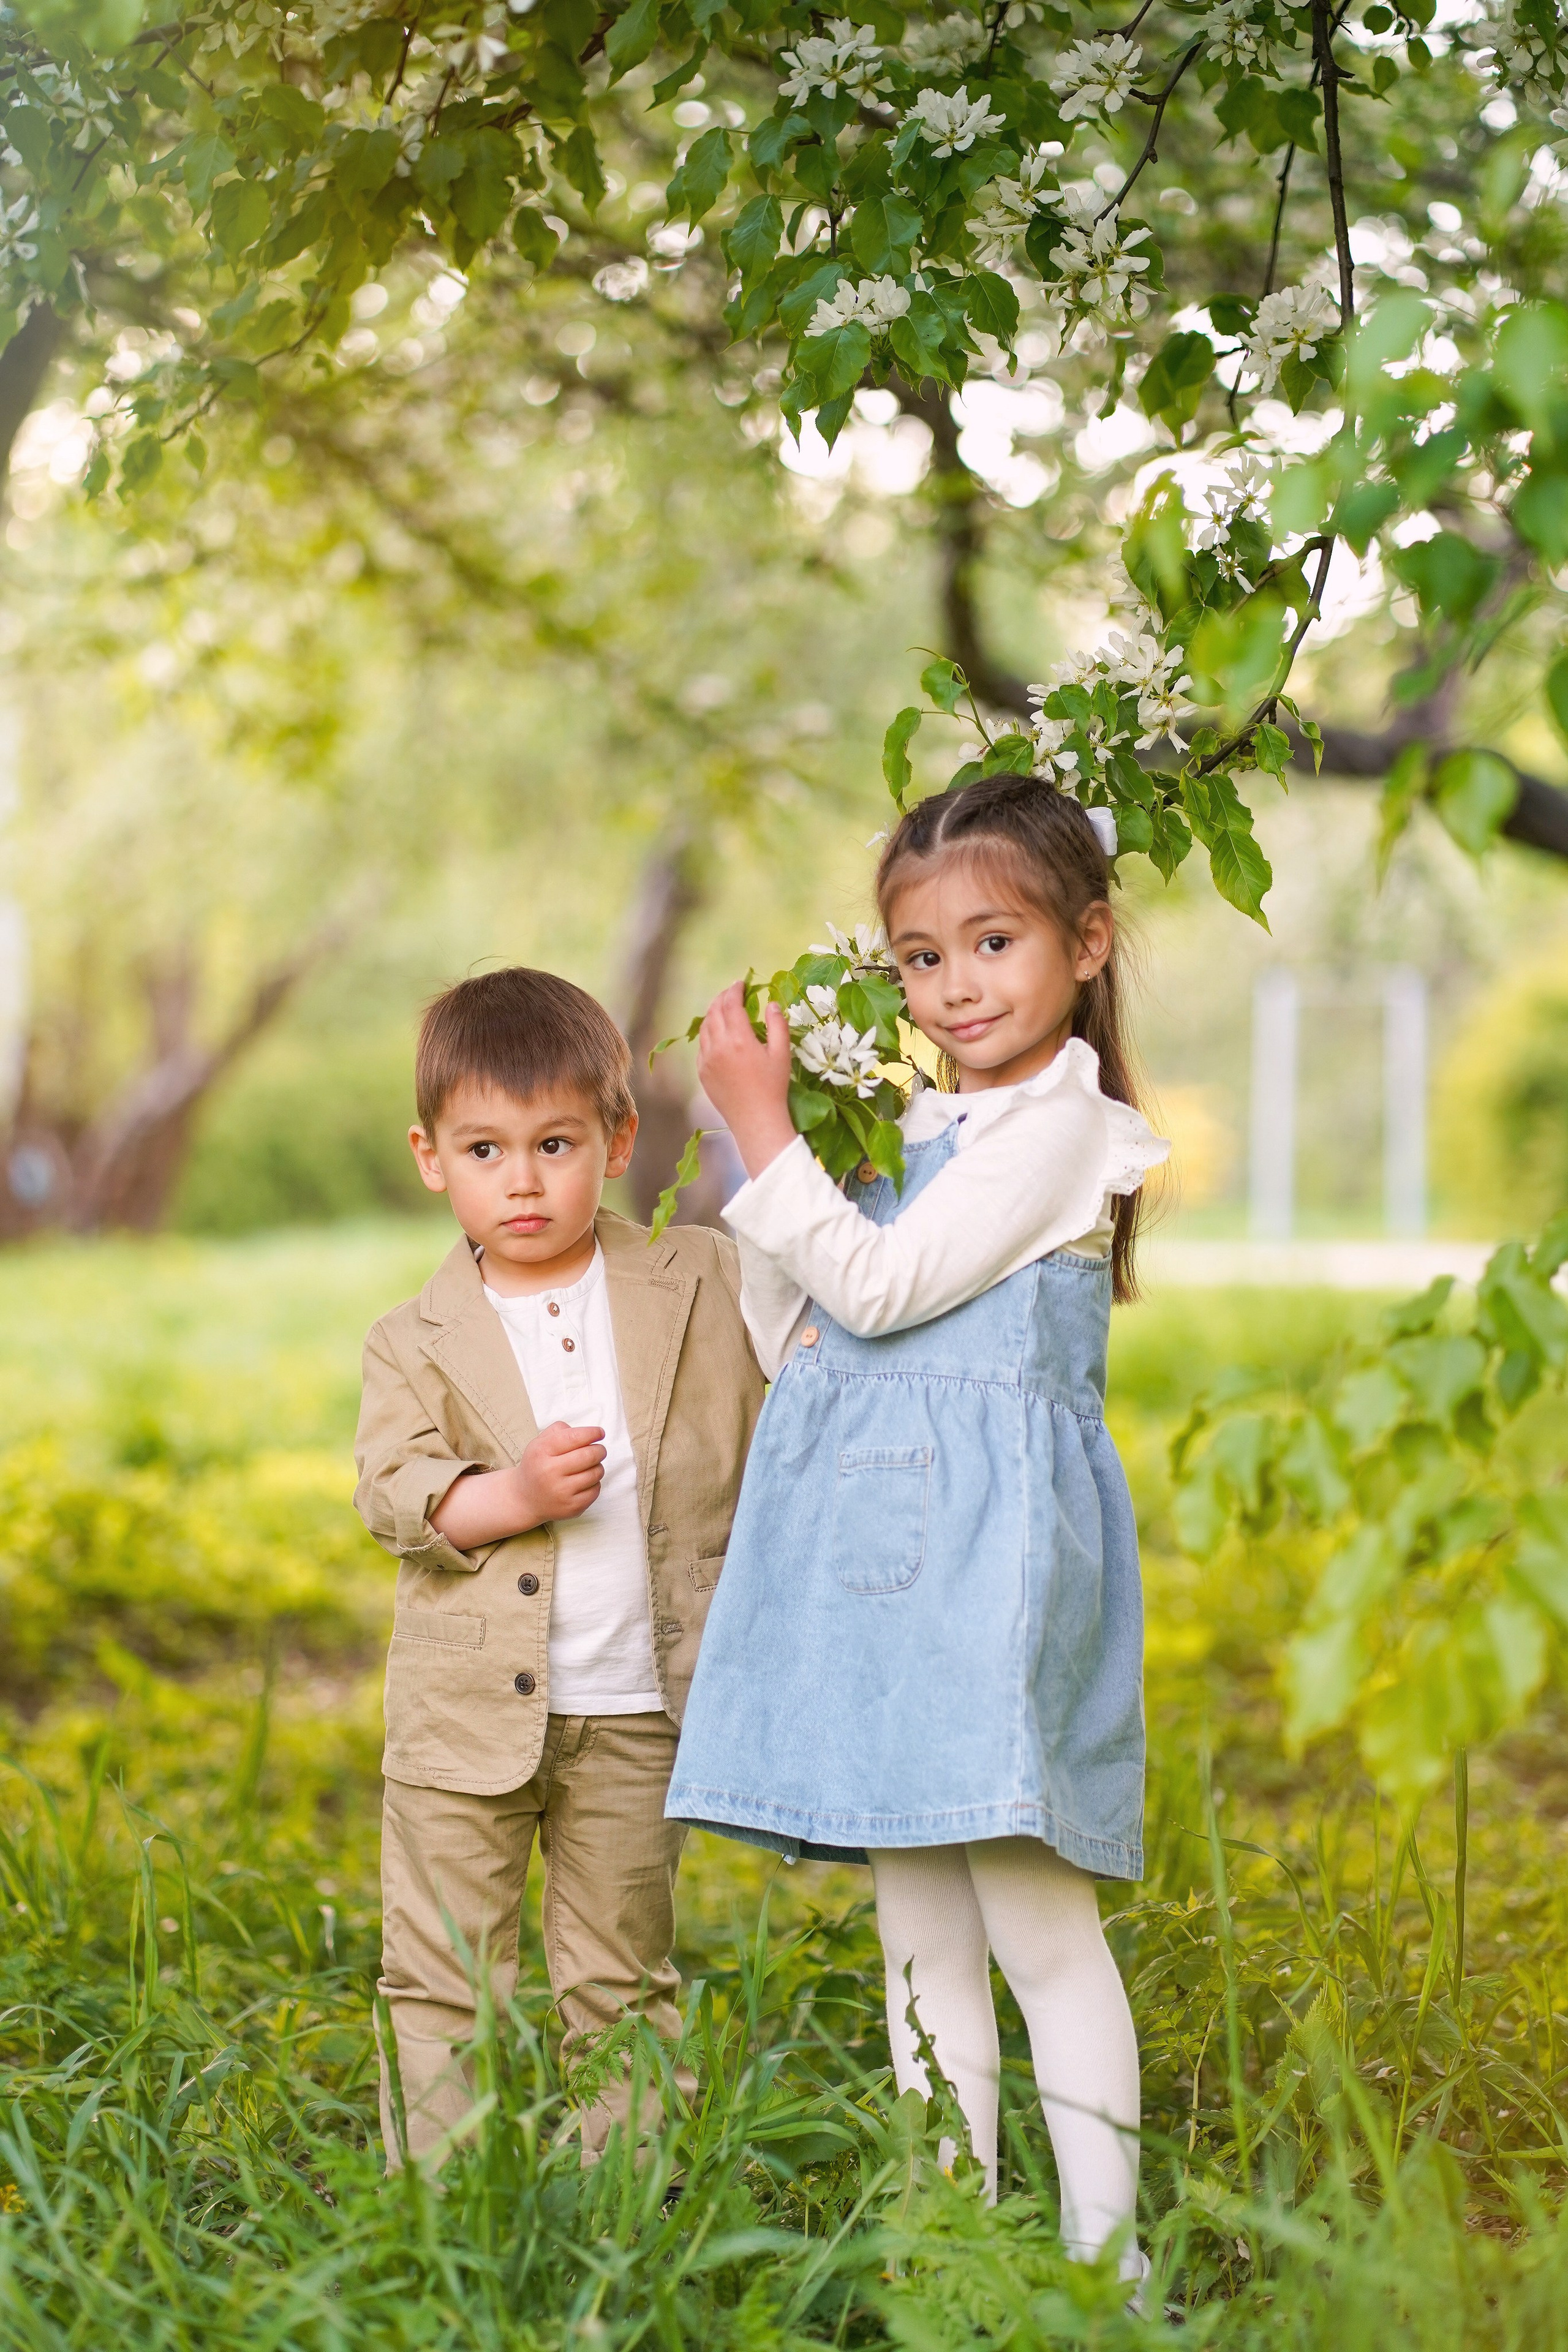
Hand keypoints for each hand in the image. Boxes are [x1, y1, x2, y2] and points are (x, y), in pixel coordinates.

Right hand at [516, 1421, 606, 1524]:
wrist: (524, 1499)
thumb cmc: (537, 1466)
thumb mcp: (539, 1443)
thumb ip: (560, 1430)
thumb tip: (586, 1433)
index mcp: (541, 1452)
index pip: (574, 1437)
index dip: (592, 1433)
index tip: (600, 1433)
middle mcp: (549, 1472)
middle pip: (589, 1455)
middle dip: (599, 1450)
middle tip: (599, 1450)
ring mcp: (561, 1492)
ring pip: (596, 1472)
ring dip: (598, 1466)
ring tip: (590, 1466)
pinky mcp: (571, 1507)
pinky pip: (596, 1490)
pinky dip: (595, 1483)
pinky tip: (585, 1482)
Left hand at [697, 982, 797, 1179]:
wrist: (756, 1120)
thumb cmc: (773, 1087)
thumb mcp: (781, 1053)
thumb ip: (777, 1024)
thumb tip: (771, 1004)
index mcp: (739, 1039)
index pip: (731, 1004)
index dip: (735, 989)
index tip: (741, 983)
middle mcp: (718, 1046)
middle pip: (714, 1011)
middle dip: (722, 998)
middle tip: (732, 993)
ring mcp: (706, 1060)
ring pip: (704, 1027)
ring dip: (713, 1013)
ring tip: (724, 1009)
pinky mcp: (702, 1072)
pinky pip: (701, 1046)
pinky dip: (708, 1033)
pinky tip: (718, 1034)